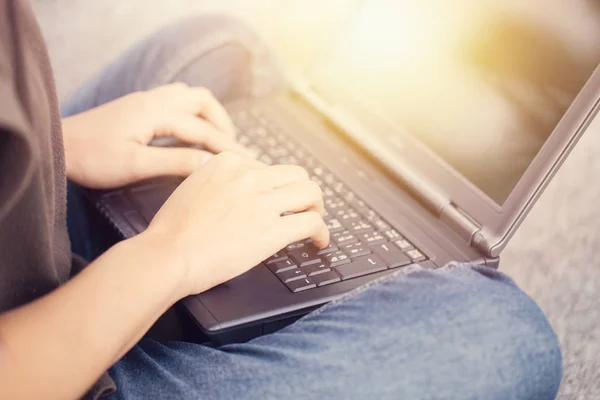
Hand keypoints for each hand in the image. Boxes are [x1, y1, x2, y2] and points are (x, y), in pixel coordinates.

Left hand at [62, 83, 247, 188]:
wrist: (58, 146)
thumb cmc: (92, 158)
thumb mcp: (135, 164)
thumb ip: (175, 161)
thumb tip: (210, 164)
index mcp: (156, 112)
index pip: (203, 129)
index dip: (227, 147)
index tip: (247, 163)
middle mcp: (154, 100)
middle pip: (202, 100)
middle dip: (222, 124)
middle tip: (232, 149)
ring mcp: (145, 101)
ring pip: (189, 97)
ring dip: (208, 115)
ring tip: (216, 140)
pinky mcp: (138, 107)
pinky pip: (176, 102)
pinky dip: (192, 114)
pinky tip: (190, 134)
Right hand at [144, 152, 329, 296]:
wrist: (167, 254)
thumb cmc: (172, 231)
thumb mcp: (192, 188)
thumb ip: (218, 183)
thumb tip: (237, 193)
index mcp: (228, 163)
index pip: (268, 168)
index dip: (277, 187)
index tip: (279, 199)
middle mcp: (248, 176)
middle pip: (296, 175)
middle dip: (304, 192)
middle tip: (304, 208)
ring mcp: (262, 201)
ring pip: (311, 193)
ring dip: (317, 208)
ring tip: (316, 222)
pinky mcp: (272, 230)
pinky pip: (311, 223)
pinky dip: (322, 232)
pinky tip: (319, 242)